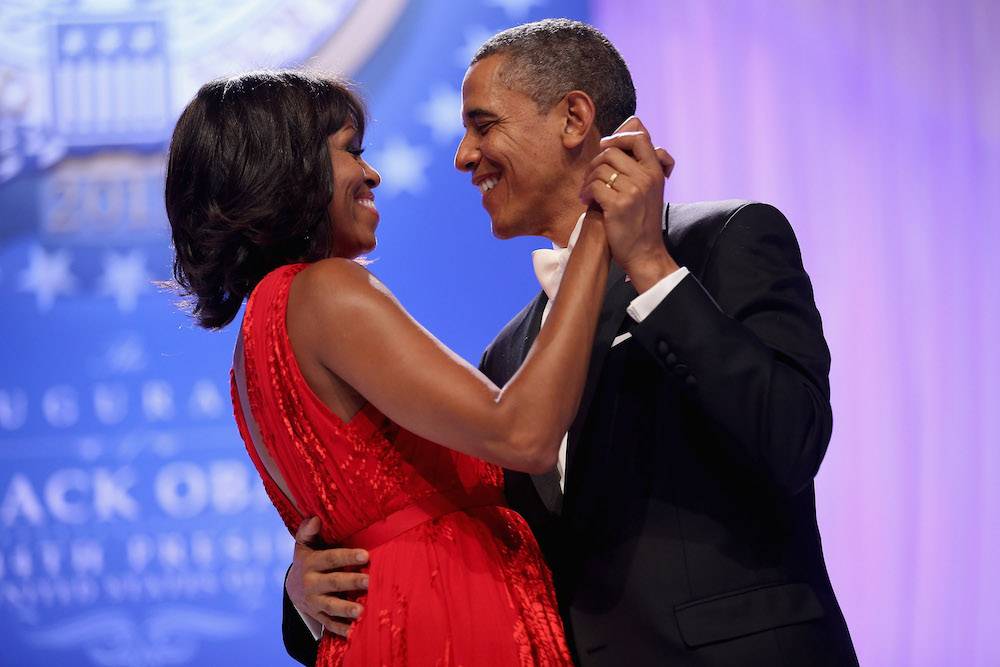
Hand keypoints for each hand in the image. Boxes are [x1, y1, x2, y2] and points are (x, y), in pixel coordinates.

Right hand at [287, 516, 369, 636]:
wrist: (292, 587)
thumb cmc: (307, 559)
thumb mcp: (303, 545)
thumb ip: (307, 531)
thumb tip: (315, 518)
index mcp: (310, 564)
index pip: (330, 558)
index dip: (347, 557)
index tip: (366, 555)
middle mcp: (311, 584)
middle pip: (333, 583)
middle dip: (351, 582)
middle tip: (369, 581)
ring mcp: (314, 602)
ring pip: (331, 606)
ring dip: (346, 609)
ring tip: (361, 610)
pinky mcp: (318, 616)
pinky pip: (329, 623)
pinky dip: (340, 629)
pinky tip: (353, 632)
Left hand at [580, 116, 679, 292]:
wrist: (644, 252)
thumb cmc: (642, 219)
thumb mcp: (650, 187)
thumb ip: (641, 159)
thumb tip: (634, 122)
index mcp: (656, 171)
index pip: (639, 137)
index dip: (619, 137)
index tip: (607, 149)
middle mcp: (647, 177)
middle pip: (612, 151)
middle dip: (596, 162)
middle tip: (592, 177)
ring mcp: (633, 191)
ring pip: (600, 168)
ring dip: (588, 179)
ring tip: (588, 191)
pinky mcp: (618, 205)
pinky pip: (594, 186)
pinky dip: (586, 192)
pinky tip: (587, 200)